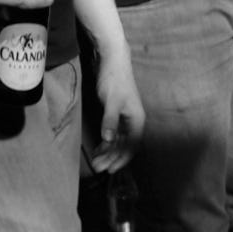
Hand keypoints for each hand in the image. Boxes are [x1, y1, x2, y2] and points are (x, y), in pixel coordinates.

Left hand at [88, 51, 144, 171]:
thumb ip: (110, 121)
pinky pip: (113, 134)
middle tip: (97, 167)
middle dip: (111, 158)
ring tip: (95, 162)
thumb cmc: (114, 80)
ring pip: (118, 141)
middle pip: (124, 146)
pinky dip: (106, 143)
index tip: (109, 170)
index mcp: (137, 120)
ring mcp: (125, 119)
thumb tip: (109, 140)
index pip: (131, 146)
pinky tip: (97, 149)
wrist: (112, 61)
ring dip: (108, 152)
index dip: (121, 159)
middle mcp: (133, 122)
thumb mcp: (111, 101)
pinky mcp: (116, 115)